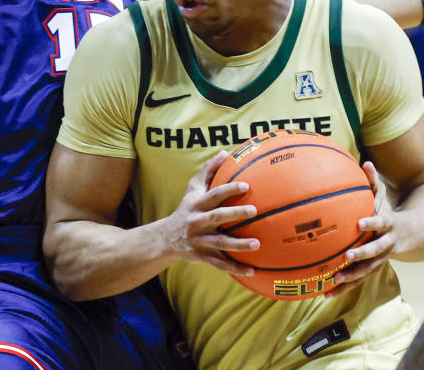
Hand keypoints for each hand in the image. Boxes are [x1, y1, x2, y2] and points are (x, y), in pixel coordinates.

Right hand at [162, 151, 259, 275]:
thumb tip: (225, 152)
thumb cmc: (187, 208)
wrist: (166, 238)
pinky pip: (220, 263)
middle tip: (254, 211)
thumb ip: (208, 171)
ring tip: (257, 244)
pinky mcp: (202, 256)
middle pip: (216, 217)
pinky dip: (235, 268)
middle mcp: (197, 222)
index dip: (229, 190)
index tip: (246, 185)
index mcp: (196, 204)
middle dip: (235, 214)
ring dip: (238, 245)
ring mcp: (199, 240)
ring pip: (219, 243)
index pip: (213, 195)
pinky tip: (253, 270)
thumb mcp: (193, 189)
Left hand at [326, 162, 395, 297]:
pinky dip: (343, 288)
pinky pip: (357, 280)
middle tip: (347, 256)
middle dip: (362, 255)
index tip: (359, 223)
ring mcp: (380, 260)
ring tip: (335, 281)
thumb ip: (373, 181)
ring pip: (367, 270)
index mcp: (388, 225)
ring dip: (352, 276)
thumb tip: (366, 162)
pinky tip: (324, 294)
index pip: (381, 223)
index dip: (372, 223)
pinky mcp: (372, 269)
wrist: (412, 236)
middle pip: (375, 252)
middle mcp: (386, 244)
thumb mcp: (383, 197)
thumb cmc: (388, 213)